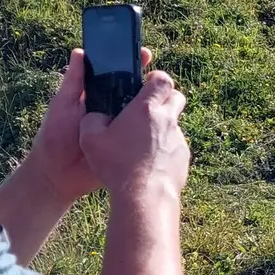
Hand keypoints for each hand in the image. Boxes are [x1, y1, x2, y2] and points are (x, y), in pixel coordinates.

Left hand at [23, 47, 152, 204]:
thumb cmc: (55, 137)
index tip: (144, 54)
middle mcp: (113, 110)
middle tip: (163, 78)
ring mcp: (122, 129)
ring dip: (154, 106)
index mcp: (97, 97)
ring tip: (168, 97)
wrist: (58, 175)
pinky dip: (154, 129)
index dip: (131, 65)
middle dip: (150, 84)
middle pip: (135, 93)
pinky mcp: (128, 146)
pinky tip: (166, 121)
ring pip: (143, 113)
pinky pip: (144, 135)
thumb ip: (73, 81)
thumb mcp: (63, 105)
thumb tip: (80, 51)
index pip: (117, 76)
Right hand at [80, 68, 190, 204]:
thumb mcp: (91, 140)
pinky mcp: (183, 158)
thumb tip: (98, 115)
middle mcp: (167, 120)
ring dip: (163, 126)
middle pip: (177, 96)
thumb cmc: (117, 165)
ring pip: (175, 123)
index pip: (162, 80)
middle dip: (165, 98)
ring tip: (143, 141)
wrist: (144, 196)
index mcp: (146, 109)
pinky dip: (165, 148)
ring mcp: (178, 139)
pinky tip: (150, 161)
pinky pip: (176, 146)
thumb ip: (92, 120)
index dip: (156, 78)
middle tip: (148, 108)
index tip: (148, 82)